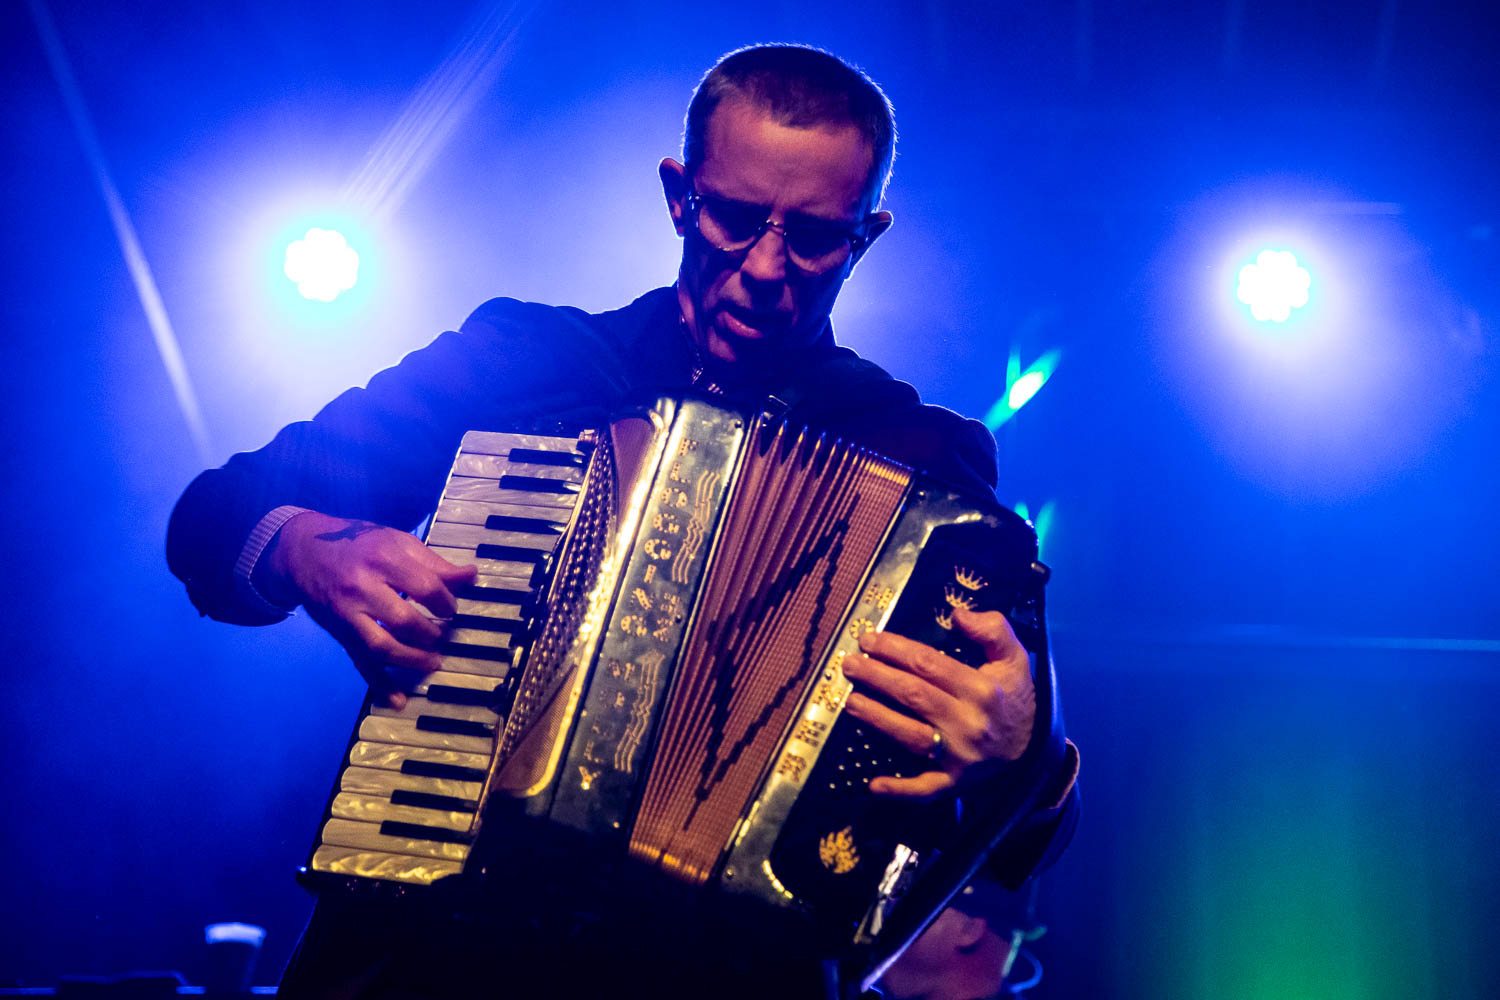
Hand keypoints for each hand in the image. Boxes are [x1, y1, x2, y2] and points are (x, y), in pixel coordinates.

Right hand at [266, 511, 477, 706]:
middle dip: (431, 634)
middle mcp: (363, 587)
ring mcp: (349, 614)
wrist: (305, 551)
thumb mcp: (397, 542)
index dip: (446, 602)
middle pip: (404, 620)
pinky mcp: (340, 633)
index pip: (426, 587)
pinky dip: (380, 683)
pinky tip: (398, 700)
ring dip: (412, 660)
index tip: (450, 608)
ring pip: (382, 646)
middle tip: (443, 635)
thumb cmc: (360, 543)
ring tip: (434, 662)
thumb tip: (471, 576)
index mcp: (384, 559)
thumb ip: (434, 563)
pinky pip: (360, 661)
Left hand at [840, 606, 1035, 797]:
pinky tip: (873, 784)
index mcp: (981, 690)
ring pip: (911, 736)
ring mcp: (960, 756)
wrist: (1032, 748)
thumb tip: (958, 616)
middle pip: (914, 696)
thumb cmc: (1012, 697)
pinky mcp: (955, 781)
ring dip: (878, 719)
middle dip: (877, 677)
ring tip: (851, 702)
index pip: (928, 664)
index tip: (869, 640)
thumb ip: (993, 630)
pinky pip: (924, 789)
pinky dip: (899, 789)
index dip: (895, 649)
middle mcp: (969, 724)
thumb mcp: (1014, 657)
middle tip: (851, 664)